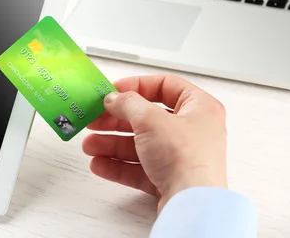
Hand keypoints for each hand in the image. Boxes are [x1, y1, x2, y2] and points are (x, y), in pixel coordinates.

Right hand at [82, 75, 226, 212]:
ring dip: (111, 144)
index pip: (165, 86)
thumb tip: (114, 98)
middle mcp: (192, 131)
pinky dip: (118, 165)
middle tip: (95, 119)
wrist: (192, 204)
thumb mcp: (149, 119)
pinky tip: (99, 164)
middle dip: (115, 120)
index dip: (136, 86)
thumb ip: (127, 103)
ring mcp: (181, 157)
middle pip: (146, 118)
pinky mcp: (170, 179)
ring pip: (139, 145)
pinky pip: (139, 168)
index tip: (113, 91)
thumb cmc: (186, 158)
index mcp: (199, 108)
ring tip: (90, 146)